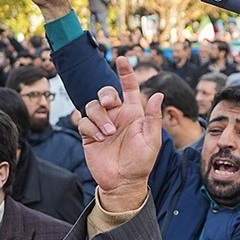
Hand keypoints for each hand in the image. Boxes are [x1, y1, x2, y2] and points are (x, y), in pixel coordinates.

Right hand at [73, 56, 163, 211]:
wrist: (123, 181)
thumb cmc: (141, 161)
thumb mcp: (152, 139)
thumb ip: (153, 117)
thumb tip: (157, 94)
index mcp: (132, 113)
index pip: (128, 88)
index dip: (125, 72)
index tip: (122, 59)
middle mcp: (116, 115)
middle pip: (105, 92)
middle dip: (105, 94)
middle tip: (110, 105)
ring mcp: (101, 124)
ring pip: (92, 105)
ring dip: (99, 117)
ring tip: (108, 133)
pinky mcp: (89, 134)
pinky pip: (83, 121)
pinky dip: (90, 127)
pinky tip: (99, 138)